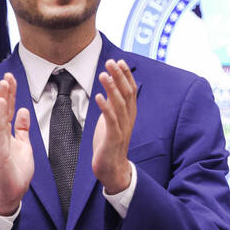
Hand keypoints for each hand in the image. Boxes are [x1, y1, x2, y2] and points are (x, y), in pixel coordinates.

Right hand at [0, 72, 33, 215]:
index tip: (12, 78)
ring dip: (2, 99)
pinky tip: (3, 104)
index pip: (8, 109)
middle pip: (2, 108)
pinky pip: (0, 129)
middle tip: (8, 74)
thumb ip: (22, 128)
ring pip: (0, 115)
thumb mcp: (24, 144)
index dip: (10, 93)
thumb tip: (24, 111)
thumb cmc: (16, 170)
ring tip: (4, 84)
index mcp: (4, 132)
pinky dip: (1, 115)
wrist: (11, 191)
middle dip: (5, 91)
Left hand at [92, 58, 136, 193]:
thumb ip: (113, 107)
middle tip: (110, 62)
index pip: (130, 90)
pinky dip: (105, 107)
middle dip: (119, 76)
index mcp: (129, 114)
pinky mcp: (113, 137)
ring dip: (111, 88)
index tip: (119, 61)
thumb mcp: (112, 121)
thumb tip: (109, 91)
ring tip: (103, 74)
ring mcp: (122, 128)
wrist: (112, 168)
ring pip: (119, 104)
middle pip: (127, 93)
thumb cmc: (110, 144)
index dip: (125, 75)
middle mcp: (128, 118)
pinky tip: (98, 97)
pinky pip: (110, 120)